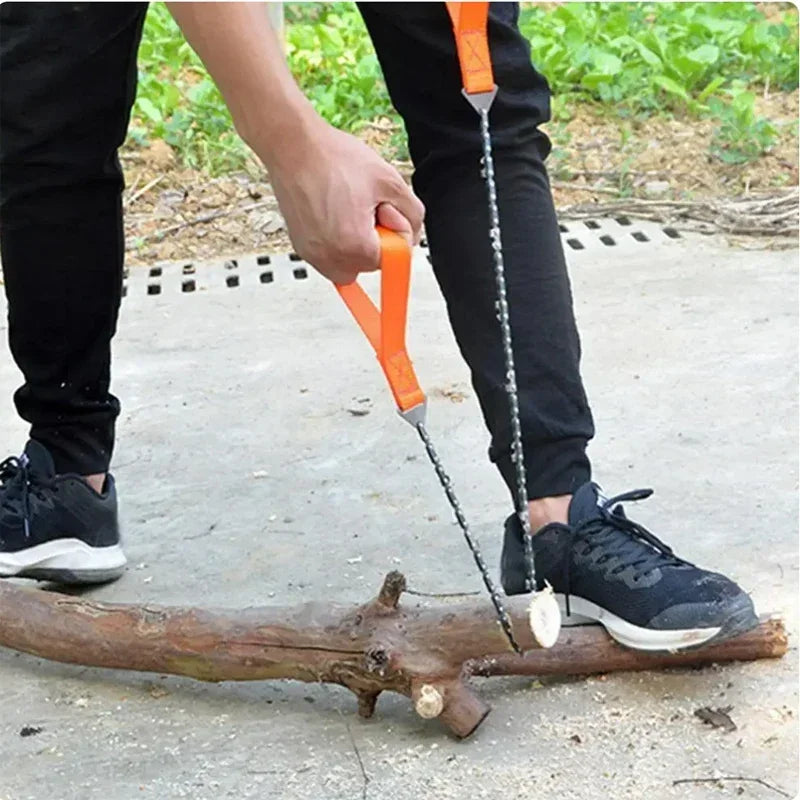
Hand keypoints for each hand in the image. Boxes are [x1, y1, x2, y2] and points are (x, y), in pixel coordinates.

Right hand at [255, 120, 424, 284]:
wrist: (293, 146)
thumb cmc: (334, 159)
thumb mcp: (390, 181)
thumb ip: (413, 215)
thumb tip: (412, 236)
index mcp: (355, 248)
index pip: (394, 257)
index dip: (394, 229)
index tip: (382, 208)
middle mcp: (330, 259)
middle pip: (371, 264)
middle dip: (375, 238)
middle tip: (364, 205)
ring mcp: (313, 255)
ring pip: (351, 263)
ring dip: (356, 241)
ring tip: (347, 208)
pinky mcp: (302, 248)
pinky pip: (331, 256)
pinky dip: (338, 240)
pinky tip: (333, 211)